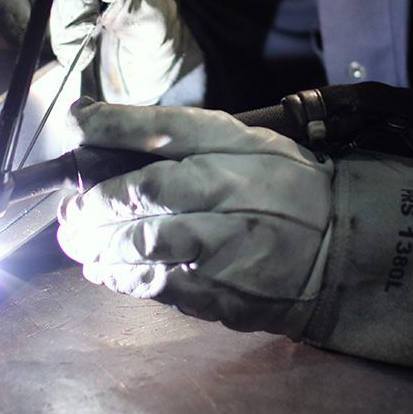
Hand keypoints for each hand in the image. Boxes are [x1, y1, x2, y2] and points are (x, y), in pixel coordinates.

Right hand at [0, 0, 202, 104]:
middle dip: (73, 1)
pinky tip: (27, 40)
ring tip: (59, 52)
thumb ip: (144, 16)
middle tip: (76, 44)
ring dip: (41, 13)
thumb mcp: (158, 34)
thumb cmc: (144, 43)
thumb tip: (116, 3)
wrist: (121, 70)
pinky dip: (8, 12)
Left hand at [55, 100, 332, 333]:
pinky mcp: (226, 296)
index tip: (76, 126)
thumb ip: (169, 130)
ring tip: (81, 244)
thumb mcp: (239, 140)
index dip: (111, 128)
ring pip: (147, 248)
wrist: (342, 248)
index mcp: (234, 154)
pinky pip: (163, 289)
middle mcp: (231, 199)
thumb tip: (91, 117)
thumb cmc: (282, 186)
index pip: (163, 134)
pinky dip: (125, 280)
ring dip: (101, 247)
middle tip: (70, 213)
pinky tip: (107, 272)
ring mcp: (229, 252)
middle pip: (146, 195)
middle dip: (94, 205)